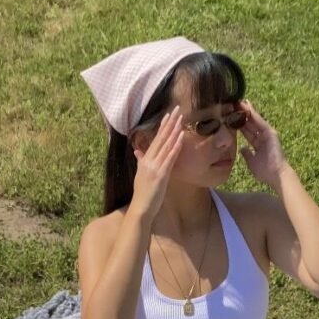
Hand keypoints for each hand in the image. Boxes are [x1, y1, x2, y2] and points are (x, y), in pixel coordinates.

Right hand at [130, 105, 183, 221]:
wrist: (141, 208)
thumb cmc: (142, 195)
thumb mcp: (141, 175)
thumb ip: (140, 162)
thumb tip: (138, 152)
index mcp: (145, 160)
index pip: (155, 140)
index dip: (162, 127)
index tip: (168, 116)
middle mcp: (149, 161)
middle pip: (161, 138)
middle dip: (169, 123)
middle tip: (177, 110)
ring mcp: (155, 167)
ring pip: (166, 145)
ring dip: (174, 131)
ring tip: (181, 119)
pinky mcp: (161, 175)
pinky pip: (170, 158)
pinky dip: (175, 147)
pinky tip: (181, 137)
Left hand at [236, 99, 289, 187]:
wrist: (275, 176)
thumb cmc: (265, 172)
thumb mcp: (251, 162)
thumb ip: (247, 154)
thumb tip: (242, 148)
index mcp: (258, 144)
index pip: (247, 131)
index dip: (239, 124)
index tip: (230, 116)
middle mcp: (263, 137)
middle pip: (250, 123)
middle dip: (242, 114)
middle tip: (233, 104)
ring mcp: (267, 134)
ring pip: (255, 120)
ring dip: (247, 111)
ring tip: (238, 101)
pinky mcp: (270, 133)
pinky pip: (260, 122)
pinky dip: (254, 115)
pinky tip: (247, 107)